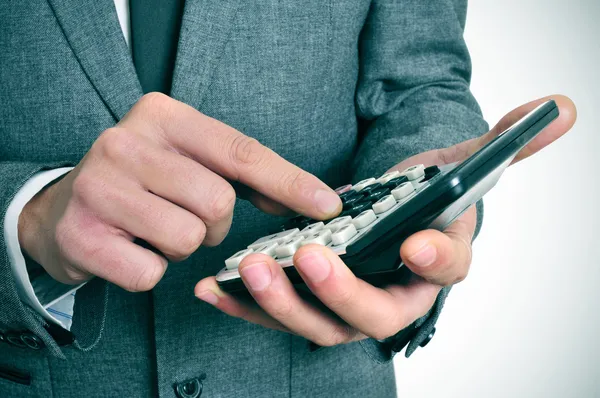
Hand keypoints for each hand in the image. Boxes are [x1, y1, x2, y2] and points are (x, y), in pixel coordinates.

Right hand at [18, 93, 341, 290]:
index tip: (326, 205)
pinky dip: (151, 270)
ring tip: (156, 230)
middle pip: (217, 202)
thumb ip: (242, 173)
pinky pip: (152, 272)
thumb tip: (309, 198)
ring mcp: (98, 187)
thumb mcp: (187, 159)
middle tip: (186, 216)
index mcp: (162, 116)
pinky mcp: (80, 235)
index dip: (288, 182)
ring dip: (183, 246)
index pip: (240, 152)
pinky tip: (130, 249)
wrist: (62, 211)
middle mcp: (125, 142)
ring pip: (188, 238)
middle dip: (214, 223)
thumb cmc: (143, 184)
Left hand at [195, 95, 576, 345]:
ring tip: (250, 269)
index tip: (414, 245)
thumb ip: (500, 144)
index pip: (443, 272)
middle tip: (308, 258)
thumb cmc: (420, 197)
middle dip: (341, 292)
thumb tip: (556, 109)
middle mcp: (391, 295)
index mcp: (434, 265)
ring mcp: (344, 305)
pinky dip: (245, 304)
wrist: (385, 215)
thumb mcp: (458, 165)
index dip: (433, 262)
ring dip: (283, 303)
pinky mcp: (305, 301)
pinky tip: (215, 287)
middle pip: (371, 315)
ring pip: (318, 323)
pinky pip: (277, 312)